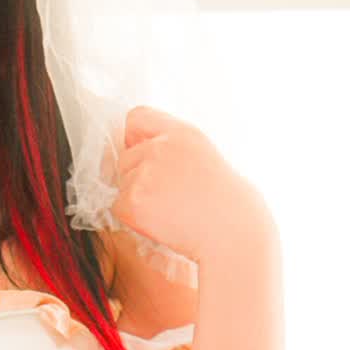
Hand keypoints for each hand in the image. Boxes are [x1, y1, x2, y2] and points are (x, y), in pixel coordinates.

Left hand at [110, 105, 268, 262]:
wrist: (231, 232)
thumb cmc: (221, 200)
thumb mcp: (201, 155)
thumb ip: (168, 144)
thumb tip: (129, 144)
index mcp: (180, 132)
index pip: (136, 117)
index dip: (135, 138)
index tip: (146, 156)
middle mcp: (159, 147)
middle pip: (124, 156)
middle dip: (137, 175)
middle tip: (168, 195)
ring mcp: (144, 173)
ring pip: (121, 182)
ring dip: (136, 197)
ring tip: (169, 209)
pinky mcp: (133, 200)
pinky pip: (118, 206)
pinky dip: (133, 217)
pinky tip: (160, 221)